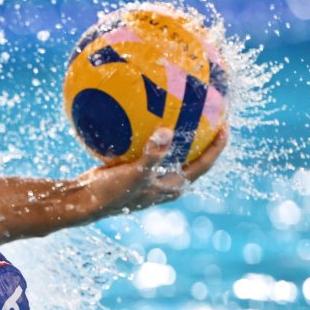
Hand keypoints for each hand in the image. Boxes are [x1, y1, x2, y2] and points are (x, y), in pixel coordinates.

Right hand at [77, 125, 227, 218]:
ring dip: (179, 134)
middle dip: (203, 137)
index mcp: (172, 186)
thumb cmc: (112, 194)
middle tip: (210, 113)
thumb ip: (152, 155)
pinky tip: (147, 113)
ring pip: (171, 152)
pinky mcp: (135, 167)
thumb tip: (167, 132)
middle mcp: (164, 182)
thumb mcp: (134, 175)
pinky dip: (152, 132)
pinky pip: (150, 146)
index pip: (203, 165)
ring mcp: (150, 175)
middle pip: (193, 157)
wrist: (84, 201)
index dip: (217, 146)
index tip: (225, 125)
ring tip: (183, 109)